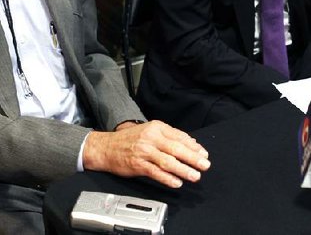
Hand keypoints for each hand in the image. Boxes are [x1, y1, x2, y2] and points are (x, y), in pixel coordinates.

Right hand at [83, 120, 209, 188]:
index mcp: (156, 127)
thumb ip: (169, 137)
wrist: (106, 147)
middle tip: (204, 165)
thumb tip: (191, 144)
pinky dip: (168, 178)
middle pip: (176, 148)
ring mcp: (144, 151)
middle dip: (193, 158)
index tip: (204, 154)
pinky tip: (177, 182)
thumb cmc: (129, 140)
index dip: (193, 146)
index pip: (179, 136)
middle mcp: (151, 138)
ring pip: (168, 161)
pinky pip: (156, 172)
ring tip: (194, 176)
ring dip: (183, 170)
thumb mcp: (149, 132)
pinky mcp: (138, 164)